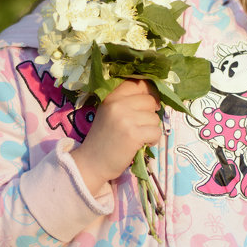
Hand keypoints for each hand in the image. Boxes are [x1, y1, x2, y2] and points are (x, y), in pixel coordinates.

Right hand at [71, 79, 161, 195]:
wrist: (91, 163)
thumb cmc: (103, 139)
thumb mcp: (109, 113)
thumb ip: (126, 102)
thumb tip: (154, 97)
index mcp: (111, 97)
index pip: (138, 84)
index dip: (149, 92)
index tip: (149, 103)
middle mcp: (117, 104)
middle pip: (149, 100)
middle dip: (150, 114)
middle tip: (140, 126)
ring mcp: (126, 119)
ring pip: (154, 118)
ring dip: (151, 129)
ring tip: (137, 137)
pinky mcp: (133, 134)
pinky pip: (156, 132)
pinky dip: (153, 140)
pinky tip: (141, 144)